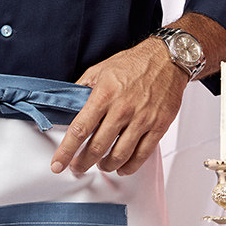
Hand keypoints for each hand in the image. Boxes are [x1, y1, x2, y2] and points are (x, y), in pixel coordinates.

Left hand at [50, 38, 187, 175]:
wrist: (166, 58)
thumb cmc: (133, 63)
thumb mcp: (100, 69)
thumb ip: (82, 88)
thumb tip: (68, 104)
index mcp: (104, 95)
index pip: (80, 129)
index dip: (66, 151)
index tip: (58, 163)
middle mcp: (122, 109)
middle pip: (97, 147)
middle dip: (83, 163)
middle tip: (77, 167)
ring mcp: (142, 119)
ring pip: (120, 155)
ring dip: (106, 166)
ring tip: (100, 165)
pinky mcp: (158, 125)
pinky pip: (142, 154)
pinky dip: (130, 166)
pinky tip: (122, 167)